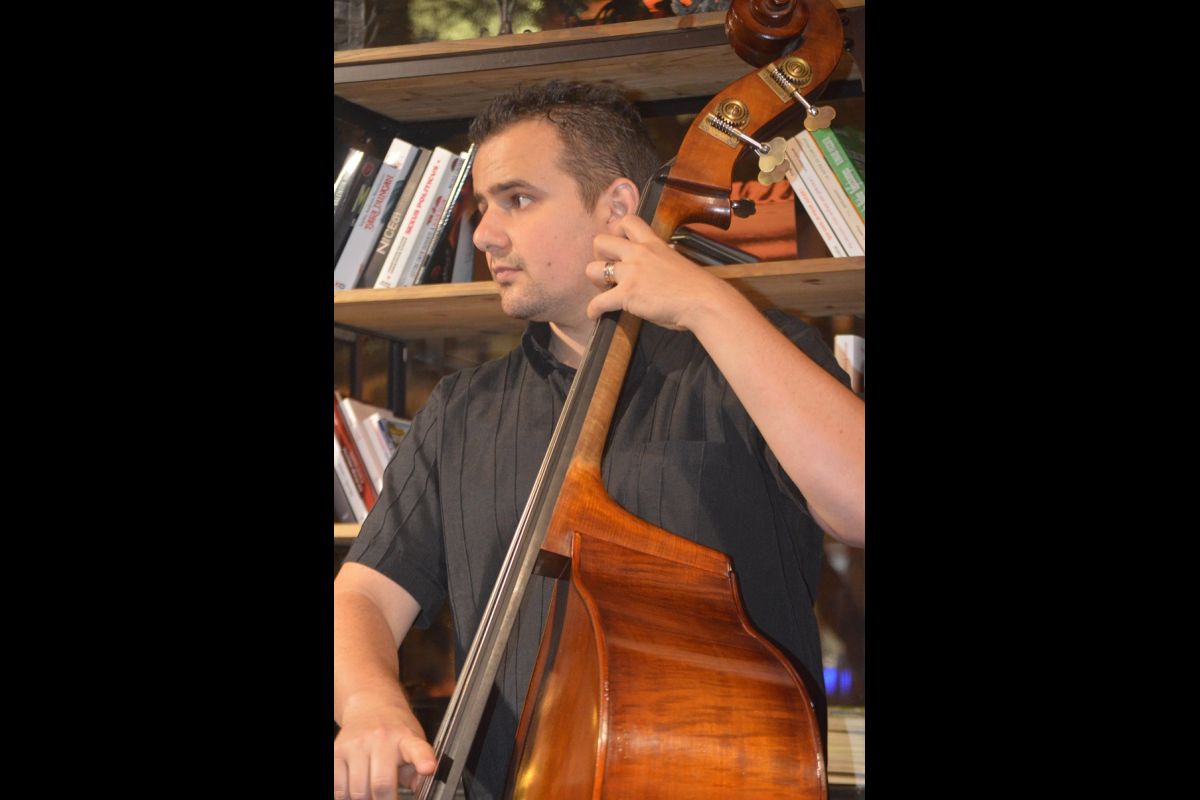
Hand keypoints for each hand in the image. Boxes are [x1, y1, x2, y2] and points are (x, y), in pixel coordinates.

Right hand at [334, 695, 436, 798]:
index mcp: (406, 738)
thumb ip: (417, 771)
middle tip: (388, 799)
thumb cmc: (396, 731)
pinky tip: (354, 790)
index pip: (417, 749)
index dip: (423, 760)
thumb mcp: (413, 744)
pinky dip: (346, 796)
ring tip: (371, 793)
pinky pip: (338, 788)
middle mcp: (381, 738)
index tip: (428, 768)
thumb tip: (421, 792)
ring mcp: (357, 744)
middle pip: (381, 785)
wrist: (372, 706)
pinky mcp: (337, 751)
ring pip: (357, 791)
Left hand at [585, 215, 732, 330]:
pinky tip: (595, 315)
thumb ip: (658, 262)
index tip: (617, 246)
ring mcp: (631, 273)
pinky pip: (598, 301)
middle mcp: (638, 253)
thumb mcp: (675, 262)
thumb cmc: (696, 287)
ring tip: (605, 290)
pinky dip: (593, 310)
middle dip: (598, 255)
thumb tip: (651, 275)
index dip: (615, 231)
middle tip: (608, 269)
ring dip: (595, 280)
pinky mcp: (627, 294)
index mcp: (652, 243)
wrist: (703, 300)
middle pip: (600, 241)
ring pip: (592, 268)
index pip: (627, 221)